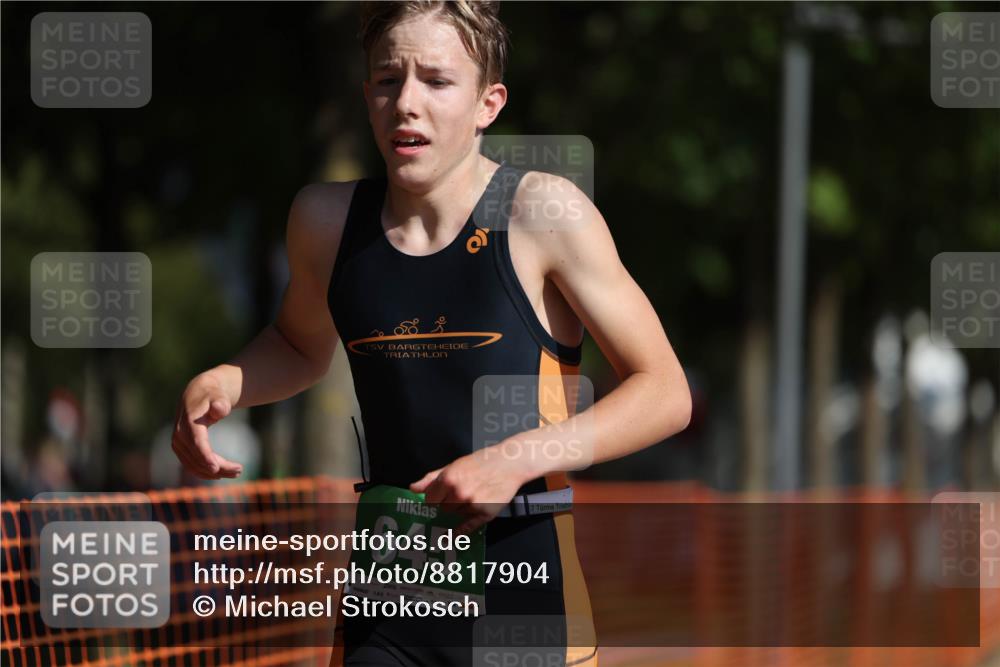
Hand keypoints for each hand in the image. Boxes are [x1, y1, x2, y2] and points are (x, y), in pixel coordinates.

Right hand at [172, 374, 242, 479]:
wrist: (197, 393)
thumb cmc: (212, 395)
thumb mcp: (218, 397)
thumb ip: (221, 404)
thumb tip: (220, 409)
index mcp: (189, 423)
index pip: (197, 443)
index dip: (206, 457)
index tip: (216, 469)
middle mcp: (180, 435)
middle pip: (198, 458)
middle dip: (219, 468)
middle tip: (240, 470)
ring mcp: (178, 444)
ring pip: (195, 465)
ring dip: (214, 473)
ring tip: (236, 472)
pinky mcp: (180, 449)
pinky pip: (191, 466)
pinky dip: (205, 472)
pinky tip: (221, 473)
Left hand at [409, 444, 531, 534]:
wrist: (509, 464)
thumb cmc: (481, 462)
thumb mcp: (454, 465)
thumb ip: (432, 478)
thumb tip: (413, 488)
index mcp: (448, 479)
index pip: (430, 500)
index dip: (434, 498)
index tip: (438, 497)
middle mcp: (459, 493)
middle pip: (442, 509)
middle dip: (447, 503)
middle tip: (459, 493)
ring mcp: (472, 504)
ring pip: (455, 515)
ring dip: (459, 510)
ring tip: (471, 496)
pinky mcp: (485, 513)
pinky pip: (467, 527)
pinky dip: (457, 533)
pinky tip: (449, 539)